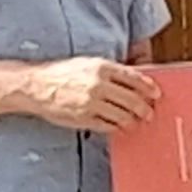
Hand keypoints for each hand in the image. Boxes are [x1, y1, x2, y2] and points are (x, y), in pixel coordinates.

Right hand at [26, 55, 158, 132]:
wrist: (36, 86)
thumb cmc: (61, 74)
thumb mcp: (86, 64)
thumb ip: (110, 71)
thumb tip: (133, 78)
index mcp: (101, 67)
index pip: (134, 78)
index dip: (148, 87)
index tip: (156, 94)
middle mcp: (98, 84)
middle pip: (133, 99)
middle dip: (145, 108)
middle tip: (149, 113)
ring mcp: (91, 102)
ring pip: (123, 115)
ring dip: (133, 121)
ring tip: (135, 122)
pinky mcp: (84, 118)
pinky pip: (109, 126)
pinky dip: (117, 127)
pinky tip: (119, 127)